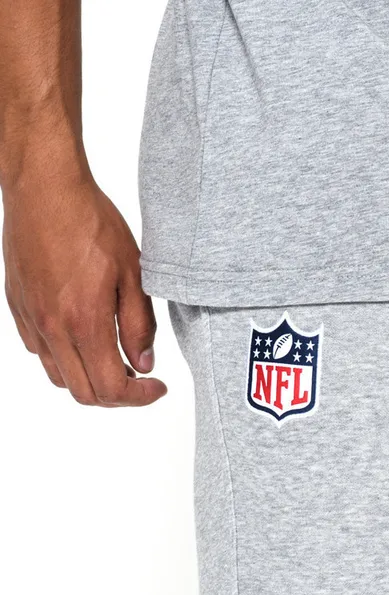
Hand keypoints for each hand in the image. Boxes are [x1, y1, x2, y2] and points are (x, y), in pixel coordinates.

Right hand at [2, 174, 166, 406]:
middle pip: (85, 393)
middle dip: (118, 396)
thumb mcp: (134, 274)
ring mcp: (31, 320)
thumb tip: (143, 364)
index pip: (112, 388)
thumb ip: (140, 325)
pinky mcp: (18, 308)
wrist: (45, 190)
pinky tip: (86, 338)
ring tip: (116, 360)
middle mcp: (53, 329)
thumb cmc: (92, 224)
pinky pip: (40, 352)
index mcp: (85, 323)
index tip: (157, 387)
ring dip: (91, 380)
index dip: (140, 397)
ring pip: (60, 377)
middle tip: (141, 378)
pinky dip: (67, 359)